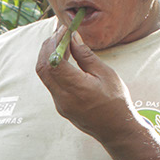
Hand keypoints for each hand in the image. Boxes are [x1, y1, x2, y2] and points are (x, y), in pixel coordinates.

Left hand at [36, 30, 136, 144]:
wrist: (116, 129)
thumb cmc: (116, 101)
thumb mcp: (105, 74)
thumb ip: (85, 55)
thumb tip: (73, 37)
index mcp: (76, 88)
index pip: (54, 61)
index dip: (55, 42)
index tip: (63, 30)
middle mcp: (63, 98)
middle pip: (43, 68)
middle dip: (47, 47)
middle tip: (59, 33)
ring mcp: (59, 104)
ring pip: (44, 75)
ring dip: (49, 56)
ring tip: (62, 43)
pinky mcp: (60, 106)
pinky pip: (51, 83)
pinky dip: (53, 67)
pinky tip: (64, 58)